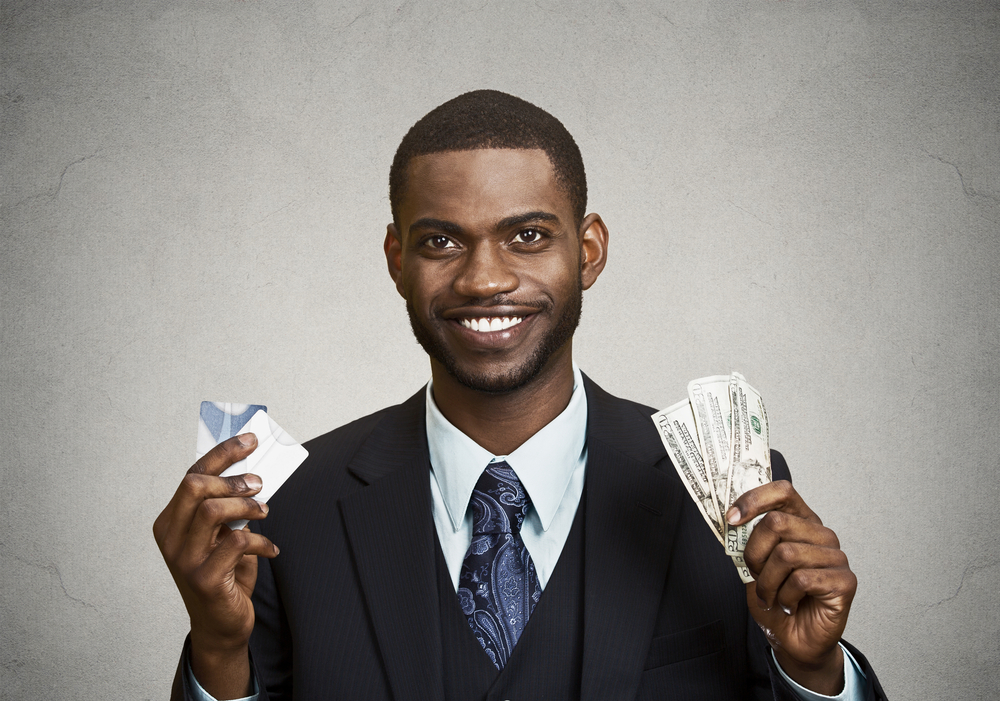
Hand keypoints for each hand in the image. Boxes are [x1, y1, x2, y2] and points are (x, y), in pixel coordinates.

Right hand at [152, 433, 278, 697]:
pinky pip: (237, 542)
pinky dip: (261, 541)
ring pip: (213, 510)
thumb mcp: (221, 534)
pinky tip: (270, 549)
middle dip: (233, 479)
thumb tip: (251, 472)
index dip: (223, 453)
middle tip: (259, 484)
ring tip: (265, 513)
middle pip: (195, 486)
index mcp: (170, 521)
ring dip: (247, 506)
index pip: (192, 475)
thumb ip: (227, 506)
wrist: (220, 625)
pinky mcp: (204, 579)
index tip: (250, 439)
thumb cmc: (223, 573)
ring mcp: (184, 559)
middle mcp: (170, 538)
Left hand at [726, 481, 855, 694]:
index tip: (732, 518)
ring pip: (786, 554)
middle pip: (776, 522)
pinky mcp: (845, 581)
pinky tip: (790, 604)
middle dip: (754, 554)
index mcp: (800, 522)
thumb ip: (748, 540)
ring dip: (768, 582)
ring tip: (772, 596)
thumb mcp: (753, 566)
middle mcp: (820, 534)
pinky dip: (785, 596)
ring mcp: (836, 556)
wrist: (793, 639)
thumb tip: (732, 518)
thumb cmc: (776, 599)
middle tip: (756, 576)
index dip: (754, 499)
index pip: (783, 491)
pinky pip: (802, 579)